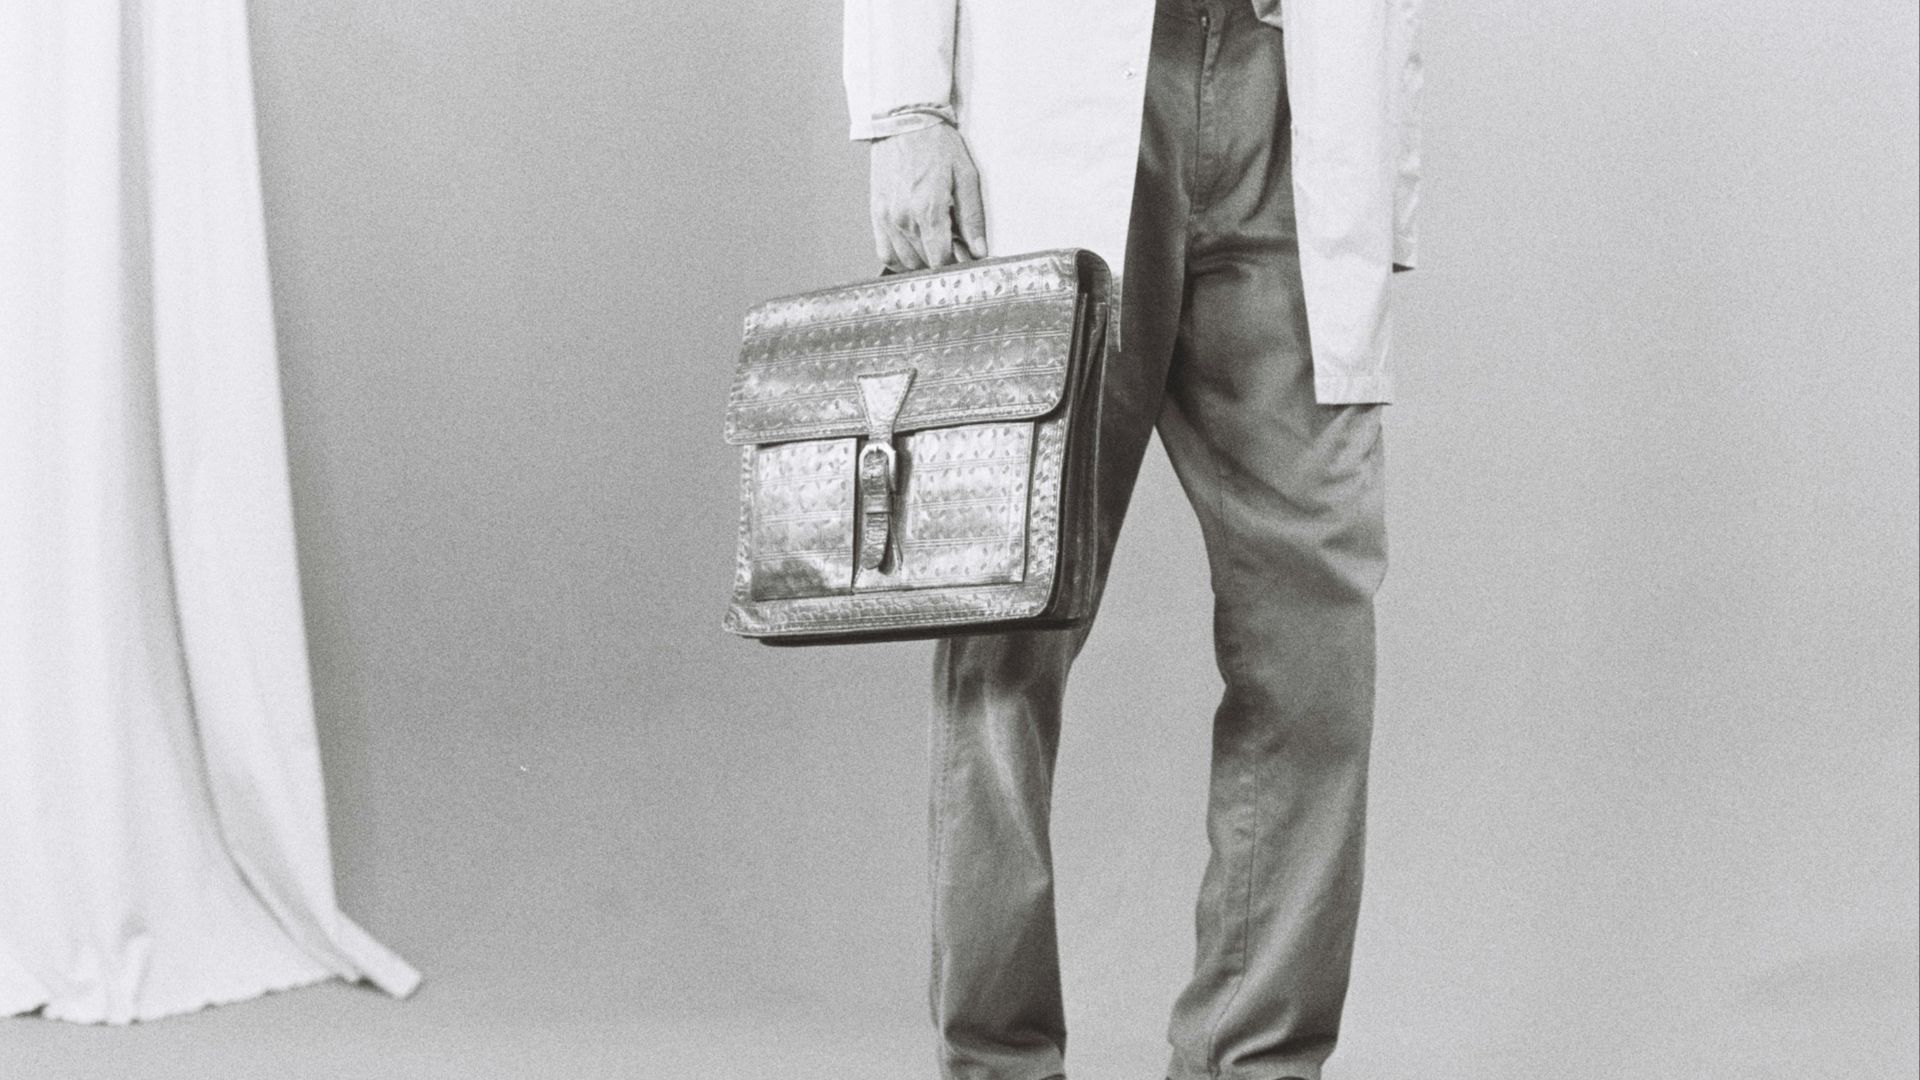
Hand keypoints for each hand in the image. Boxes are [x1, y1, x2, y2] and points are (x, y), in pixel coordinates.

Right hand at [869, 123, 987, 270]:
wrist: (904, 122)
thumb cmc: (935, 144)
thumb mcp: (965, 177)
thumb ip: (972, 218)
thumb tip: (979, 249)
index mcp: (928, 210)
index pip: (940, 260)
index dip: (955, 266)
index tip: (964, 262)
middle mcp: (904, 218)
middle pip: (923, 263)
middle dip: (941, 263)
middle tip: (954, 252)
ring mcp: (887, 218)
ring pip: (904, 261)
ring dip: (922, 263)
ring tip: (935, 249)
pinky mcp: (877, 214)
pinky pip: (885, 251)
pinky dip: (899, 260)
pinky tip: (914, 254)